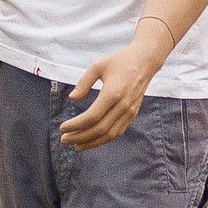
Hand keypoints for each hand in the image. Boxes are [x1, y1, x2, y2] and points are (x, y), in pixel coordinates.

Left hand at [59, 23, 170, 151]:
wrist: (145, 61)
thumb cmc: (120, 61)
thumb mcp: (97, 65)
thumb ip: (84, 82)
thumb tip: (72, 99)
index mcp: (113, 93)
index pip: (91, 117)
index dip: (75, 125)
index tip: (62, 127)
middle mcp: (123, 105)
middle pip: (99, 129)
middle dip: (80, 137)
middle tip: (64, 140)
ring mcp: (130, 111)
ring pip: (110, 134)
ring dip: (92, 142)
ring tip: (76, 146)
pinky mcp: (133, 113)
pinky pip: (118, 131)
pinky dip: (104, 139)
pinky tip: (92, 140)